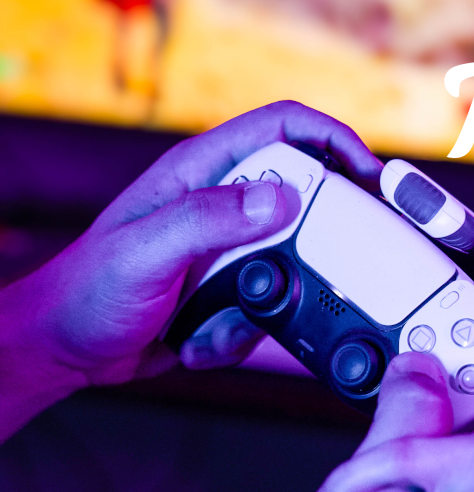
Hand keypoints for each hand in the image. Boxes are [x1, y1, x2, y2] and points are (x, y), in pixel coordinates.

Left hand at [11, 101, 381, 386]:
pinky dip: (245, 334)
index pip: (281, 130)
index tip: (372, 175)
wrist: (70, 349)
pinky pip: (271, 309)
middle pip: (304, 200)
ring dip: (271, 303)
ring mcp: (230, 252)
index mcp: (200, 175)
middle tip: (331, 271)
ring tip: (222, 320)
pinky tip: (202, 337)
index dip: (333, 140)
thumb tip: (280, 198)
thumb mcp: (144, 252)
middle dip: (321, 240)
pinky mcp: (232, 292)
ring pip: (292, 267)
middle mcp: (222, 208)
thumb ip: (208, 220)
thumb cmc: (89, 292)